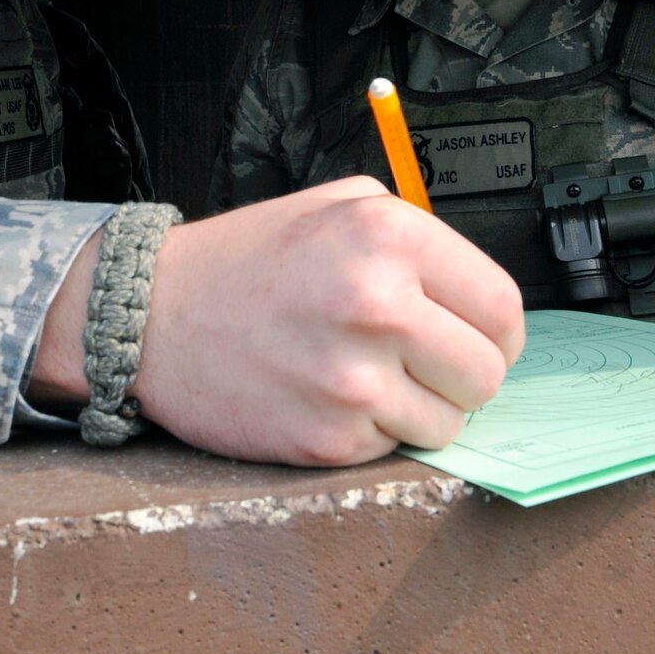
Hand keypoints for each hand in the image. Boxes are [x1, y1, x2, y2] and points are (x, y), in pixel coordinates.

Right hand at [38, 177, 525, 465]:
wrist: (151, 315)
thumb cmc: (246, 261)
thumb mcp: (337, 205)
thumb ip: (416, 234)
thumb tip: (479, 293)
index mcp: (389, 236)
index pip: (504, 307)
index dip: (498, 332)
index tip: (481, 338)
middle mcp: (379, 303)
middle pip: (488, 373)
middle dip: (465, 373)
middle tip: (425, 363)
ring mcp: (353, 377)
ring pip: (450, 421)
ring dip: (421, 407)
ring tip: (369, 376)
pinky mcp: (328, 437)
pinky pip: (396, 447)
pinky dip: (374, 430)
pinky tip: (330, 396)